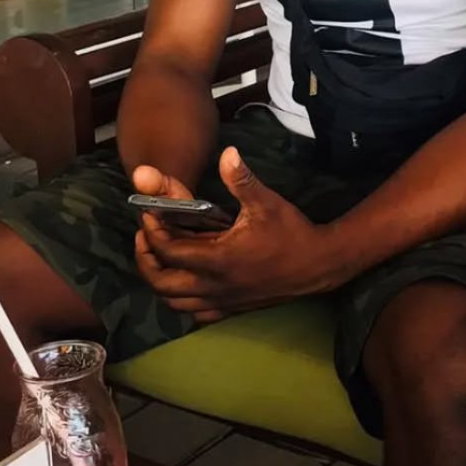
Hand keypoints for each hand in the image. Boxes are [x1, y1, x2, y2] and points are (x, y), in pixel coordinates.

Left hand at [134, 147, 334, 322]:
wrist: (319, 265)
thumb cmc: (291, 232)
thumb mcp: (266, 202)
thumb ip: (241, 179)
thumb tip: (227, 152)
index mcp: (218, 258)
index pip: (168, 251)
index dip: (153, 232)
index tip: (150, 213)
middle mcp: (214, 285)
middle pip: (161, 283)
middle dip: (146, 260)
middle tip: (147, 236)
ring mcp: (222, 300)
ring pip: (174, 302)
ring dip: (160, 280)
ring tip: (160, 256)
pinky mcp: (232, 309)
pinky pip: (195, 313)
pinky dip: (182, 300)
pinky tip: (186, 280)